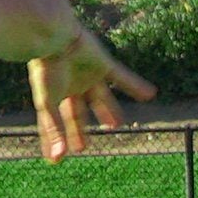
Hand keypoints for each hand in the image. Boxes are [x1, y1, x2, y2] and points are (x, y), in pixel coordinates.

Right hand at [27, 25, 155, 162]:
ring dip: (108, 111)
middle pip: (77, 114)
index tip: (55, 160)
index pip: (55, 125)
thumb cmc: (46, 70)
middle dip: (79, 131)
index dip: (54, 141)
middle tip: (83, 148)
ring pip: (101, 98)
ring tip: (116, 124)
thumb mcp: (48, 103)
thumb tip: (58, 158)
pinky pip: (123, 78)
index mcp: (53, 96)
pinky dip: (136, 86)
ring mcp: (87, 76)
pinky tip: (151, 94)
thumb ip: (55, 130)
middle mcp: (70, 87)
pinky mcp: (103, 65)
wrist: (54, 37)